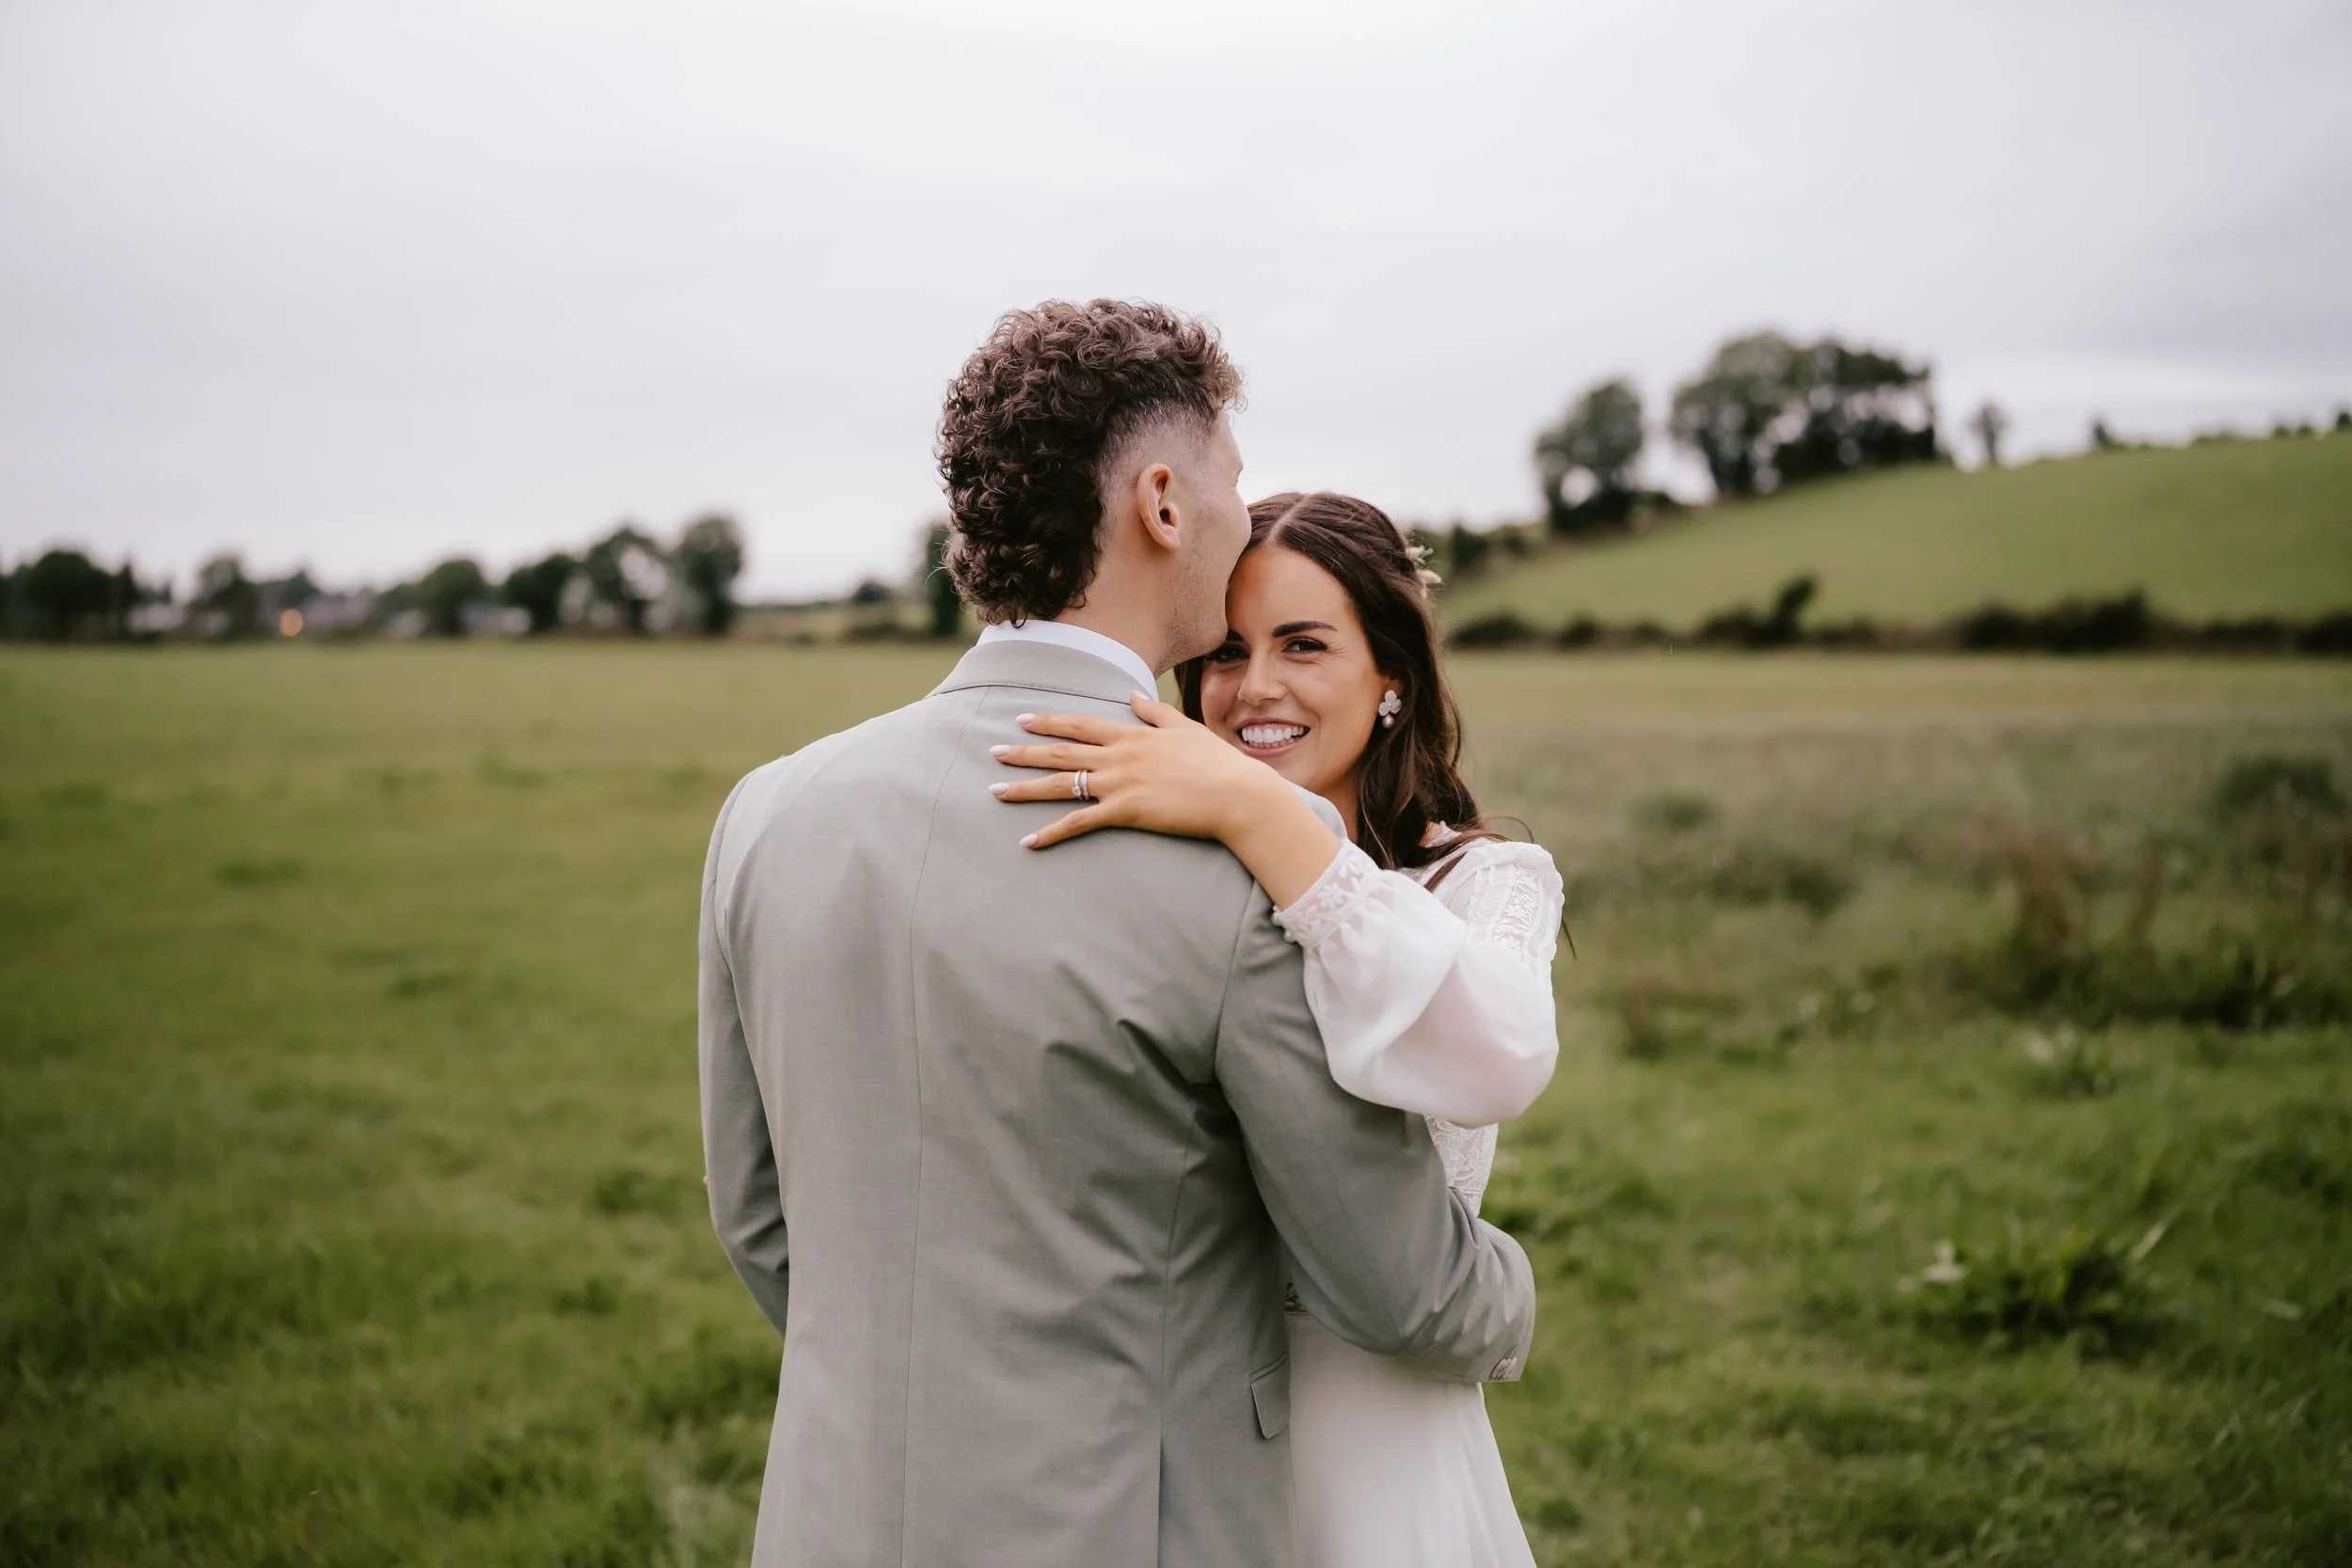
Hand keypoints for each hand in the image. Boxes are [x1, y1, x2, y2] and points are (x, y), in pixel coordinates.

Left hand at [990, 693, 1285, 849]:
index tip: (1023, 719)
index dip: (1049, 722)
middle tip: (993, 752)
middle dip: (1024, 751)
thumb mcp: (1185, 727)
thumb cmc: (1217, 762)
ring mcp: (1119, 784)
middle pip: (1061, 752)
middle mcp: (1118, 756)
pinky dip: (1051, 833)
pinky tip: (1028, 841)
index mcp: (1132, 735)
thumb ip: (1155, 711)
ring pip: (1061, 785)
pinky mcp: (1125, 812)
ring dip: (1024, 787)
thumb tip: (1132, 694)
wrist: (1236, 793)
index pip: (1080, 725)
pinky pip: (1079, 823)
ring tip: (995, 791)